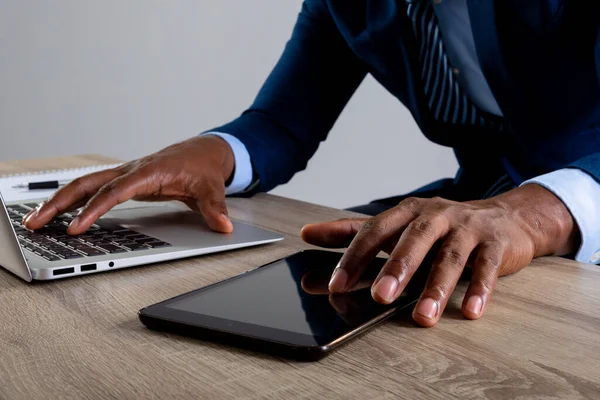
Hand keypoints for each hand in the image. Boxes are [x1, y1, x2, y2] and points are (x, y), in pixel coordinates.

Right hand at [22, 135, 235, 233]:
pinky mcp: (125, 180)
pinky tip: (60, 212)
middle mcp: (132, 170)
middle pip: (88, 184)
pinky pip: (93, 189)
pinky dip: (73, 199)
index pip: (115, 191)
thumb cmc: (204, 168)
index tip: (76, 227)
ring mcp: (126, 174)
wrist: (205, 152)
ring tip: (36, 220)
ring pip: (85, 184)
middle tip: (36, 223)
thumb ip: (215, 209)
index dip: (94, 209)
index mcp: (150, 171)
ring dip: (60, 200)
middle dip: (61, 202)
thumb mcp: (212, 189)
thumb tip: (223, 226)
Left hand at [301, 184, 578, 326]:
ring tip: (422, 317)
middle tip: (380, 296)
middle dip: (397, 268)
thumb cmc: (440, 227)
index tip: (335, 285)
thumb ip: (352, 232)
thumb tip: (307, 233)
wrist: (504, 218)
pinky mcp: (496, 244)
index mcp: (407, 212)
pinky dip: (480, 289)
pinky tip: (470, 312)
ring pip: (450, 257)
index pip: (376, 230)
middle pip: (414, 239)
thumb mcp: (396, 225)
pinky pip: (487, 267)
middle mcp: (436, 215)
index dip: (355, 256)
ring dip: (436, 287)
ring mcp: (467, 228)